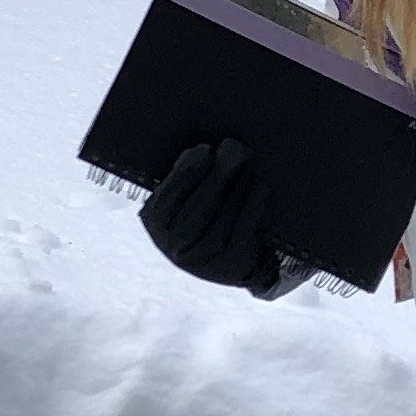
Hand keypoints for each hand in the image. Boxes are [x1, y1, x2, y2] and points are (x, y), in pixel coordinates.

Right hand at [139, 138, 301, 297]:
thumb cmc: (205, 212)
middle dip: (215, 176)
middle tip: (233, 148)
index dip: (185, 174)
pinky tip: (259, 185)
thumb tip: (205, 152)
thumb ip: (186, 176)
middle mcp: (175, 248)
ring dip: (236, 187)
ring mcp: (204, 261)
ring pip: (221, 222)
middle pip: (195, 210)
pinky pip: (243, 233)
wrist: (231, 260)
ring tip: (248, 162)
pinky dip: (252, 206)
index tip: (205, 149)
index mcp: (157, 225)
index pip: (165, 200)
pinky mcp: (231, 267)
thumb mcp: (185, 196)